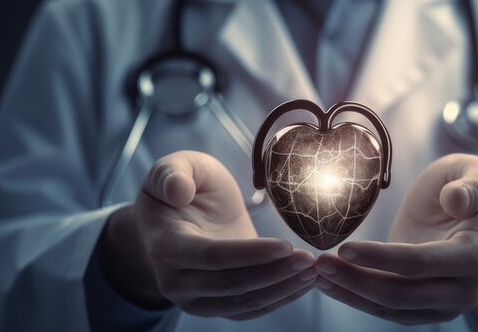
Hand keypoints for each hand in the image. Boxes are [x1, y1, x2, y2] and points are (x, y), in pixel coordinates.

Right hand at [98, 151, 316, 319]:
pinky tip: (304, 283)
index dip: (250, 254)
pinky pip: (250, 310)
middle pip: (231, 285)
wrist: (179, 215)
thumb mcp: (174, 166)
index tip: (286, 245)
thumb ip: (171, 174)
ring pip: (243, 303)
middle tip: (309, 259)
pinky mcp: (216, 305)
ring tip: (313, 270)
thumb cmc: (182, 185)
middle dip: (274, 274)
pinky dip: (280, 299)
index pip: (211, 257)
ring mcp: (195, 299)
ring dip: (282, 289)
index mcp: (164, 246)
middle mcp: (175, 281)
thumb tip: (178, 191)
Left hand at [314, 154, 477, 324]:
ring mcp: (445, 306)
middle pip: (401, 294)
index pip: (421, 263)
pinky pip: (388, 310)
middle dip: (355, 281)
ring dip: (350, 293)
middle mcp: (462, 290)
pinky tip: (330, 282)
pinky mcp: (427, 309)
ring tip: (314, 273)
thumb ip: (472, 187)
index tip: (344, 247)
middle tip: (317, 262)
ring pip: (390, 308)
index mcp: (477, 255)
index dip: (381, 258)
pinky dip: (357, 297)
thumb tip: (453, 200)